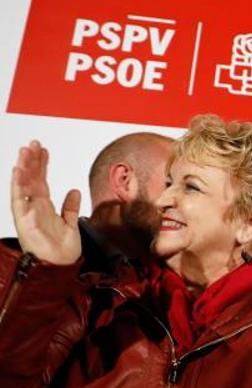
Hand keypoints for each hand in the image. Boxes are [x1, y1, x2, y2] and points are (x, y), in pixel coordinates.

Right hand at [10, 141, 81, 264]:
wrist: (60, 267)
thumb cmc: (62, 250)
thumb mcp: (71, 224)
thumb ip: (71, 207)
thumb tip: (74, 191)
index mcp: (44, 207)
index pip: (41, 181)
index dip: (42, 166)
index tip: (44, 150)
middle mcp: (34, 208)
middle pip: (31, 180)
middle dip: (31, 161)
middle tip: (33, 143)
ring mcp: (27, 214)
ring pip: (23, 186)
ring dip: (24, 168)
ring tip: (25, 151)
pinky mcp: (24, 222)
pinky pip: (19, 201)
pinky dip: (18, 185)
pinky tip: (18, 171)